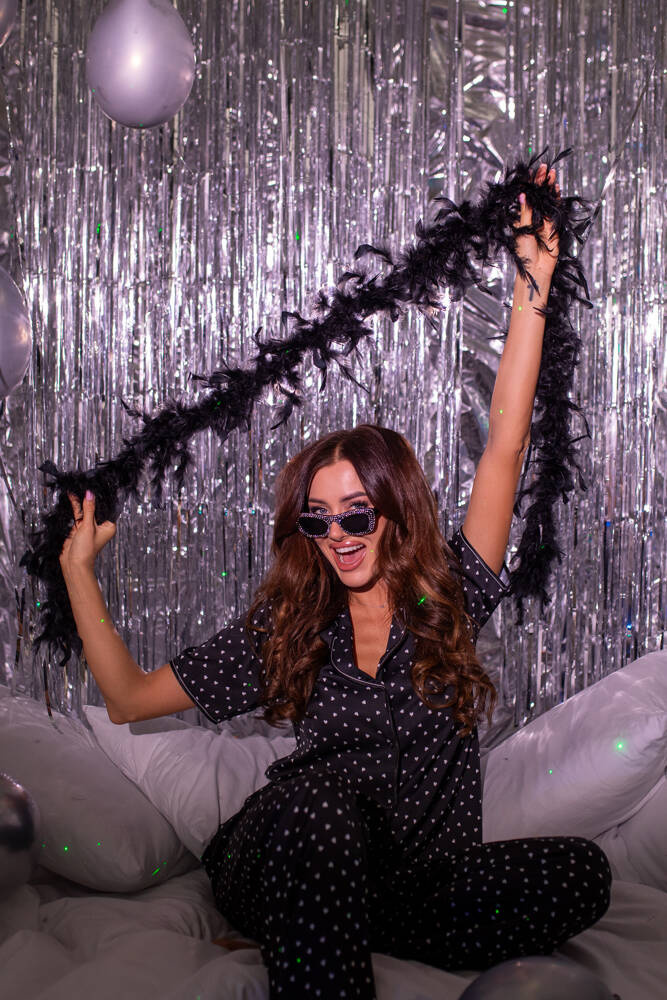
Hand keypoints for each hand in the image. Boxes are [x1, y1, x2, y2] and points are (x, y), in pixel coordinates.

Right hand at [59, 491, 116, 576]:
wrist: (73, 563)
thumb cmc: (85, 550)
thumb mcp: (88, 527)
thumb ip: (88, 509)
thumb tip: (90, 494)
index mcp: (109, 526)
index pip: (106, 508)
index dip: (102, 498)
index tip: (97, 486)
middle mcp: (100, 525)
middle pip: (95, 508)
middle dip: (90, 497)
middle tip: (85, 484)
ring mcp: (89, 526)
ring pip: (85, 510)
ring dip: (81, 500)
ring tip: (76, 487)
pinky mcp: (78, 527)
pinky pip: (78, 514)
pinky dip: (75, 506)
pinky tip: (71, 496)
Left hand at [514, 162, 559, 280]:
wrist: (536, 268)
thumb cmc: (524, 252)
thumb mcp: (522, 229)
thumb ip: (525, 212)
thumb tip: (523, 194)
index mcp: (523, 217)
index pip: (527, 197)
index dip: (529, 185)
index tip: (531, 172)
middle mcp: (534, 217)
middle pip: (539, 195)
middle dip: (541, 182)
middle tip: (544, 168)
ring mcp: (545, 220)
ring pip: (548, 200)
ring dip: (549, 187)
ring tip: (551, 174)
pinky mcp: (555, 225)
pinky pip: (556, 209)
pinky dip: (556, 199)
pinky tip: (556, 188)